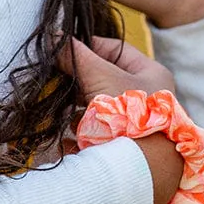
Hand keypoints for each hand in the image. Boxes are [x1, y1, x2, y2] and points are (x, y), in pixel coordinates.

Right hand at [57, 37, 181, 203]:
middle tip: (57, 82)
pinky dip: (80, 134)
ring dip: (78, 111)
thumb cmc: (128, 116)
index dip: (86, 47)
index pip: (114, 49)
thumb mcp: (99, 77)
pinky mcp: (123, 145)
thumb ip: (75, 56)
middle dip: (78, 83)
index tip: (62, 52)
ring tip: (63, 114)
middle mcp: (147, 97)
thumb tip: (53, 35)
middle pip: (104, 79)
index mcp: (151, 73)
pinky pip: (95, 133)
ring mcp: (135, 123)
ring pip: (97, 107)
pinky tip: (68, 138)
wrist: (143, 168)